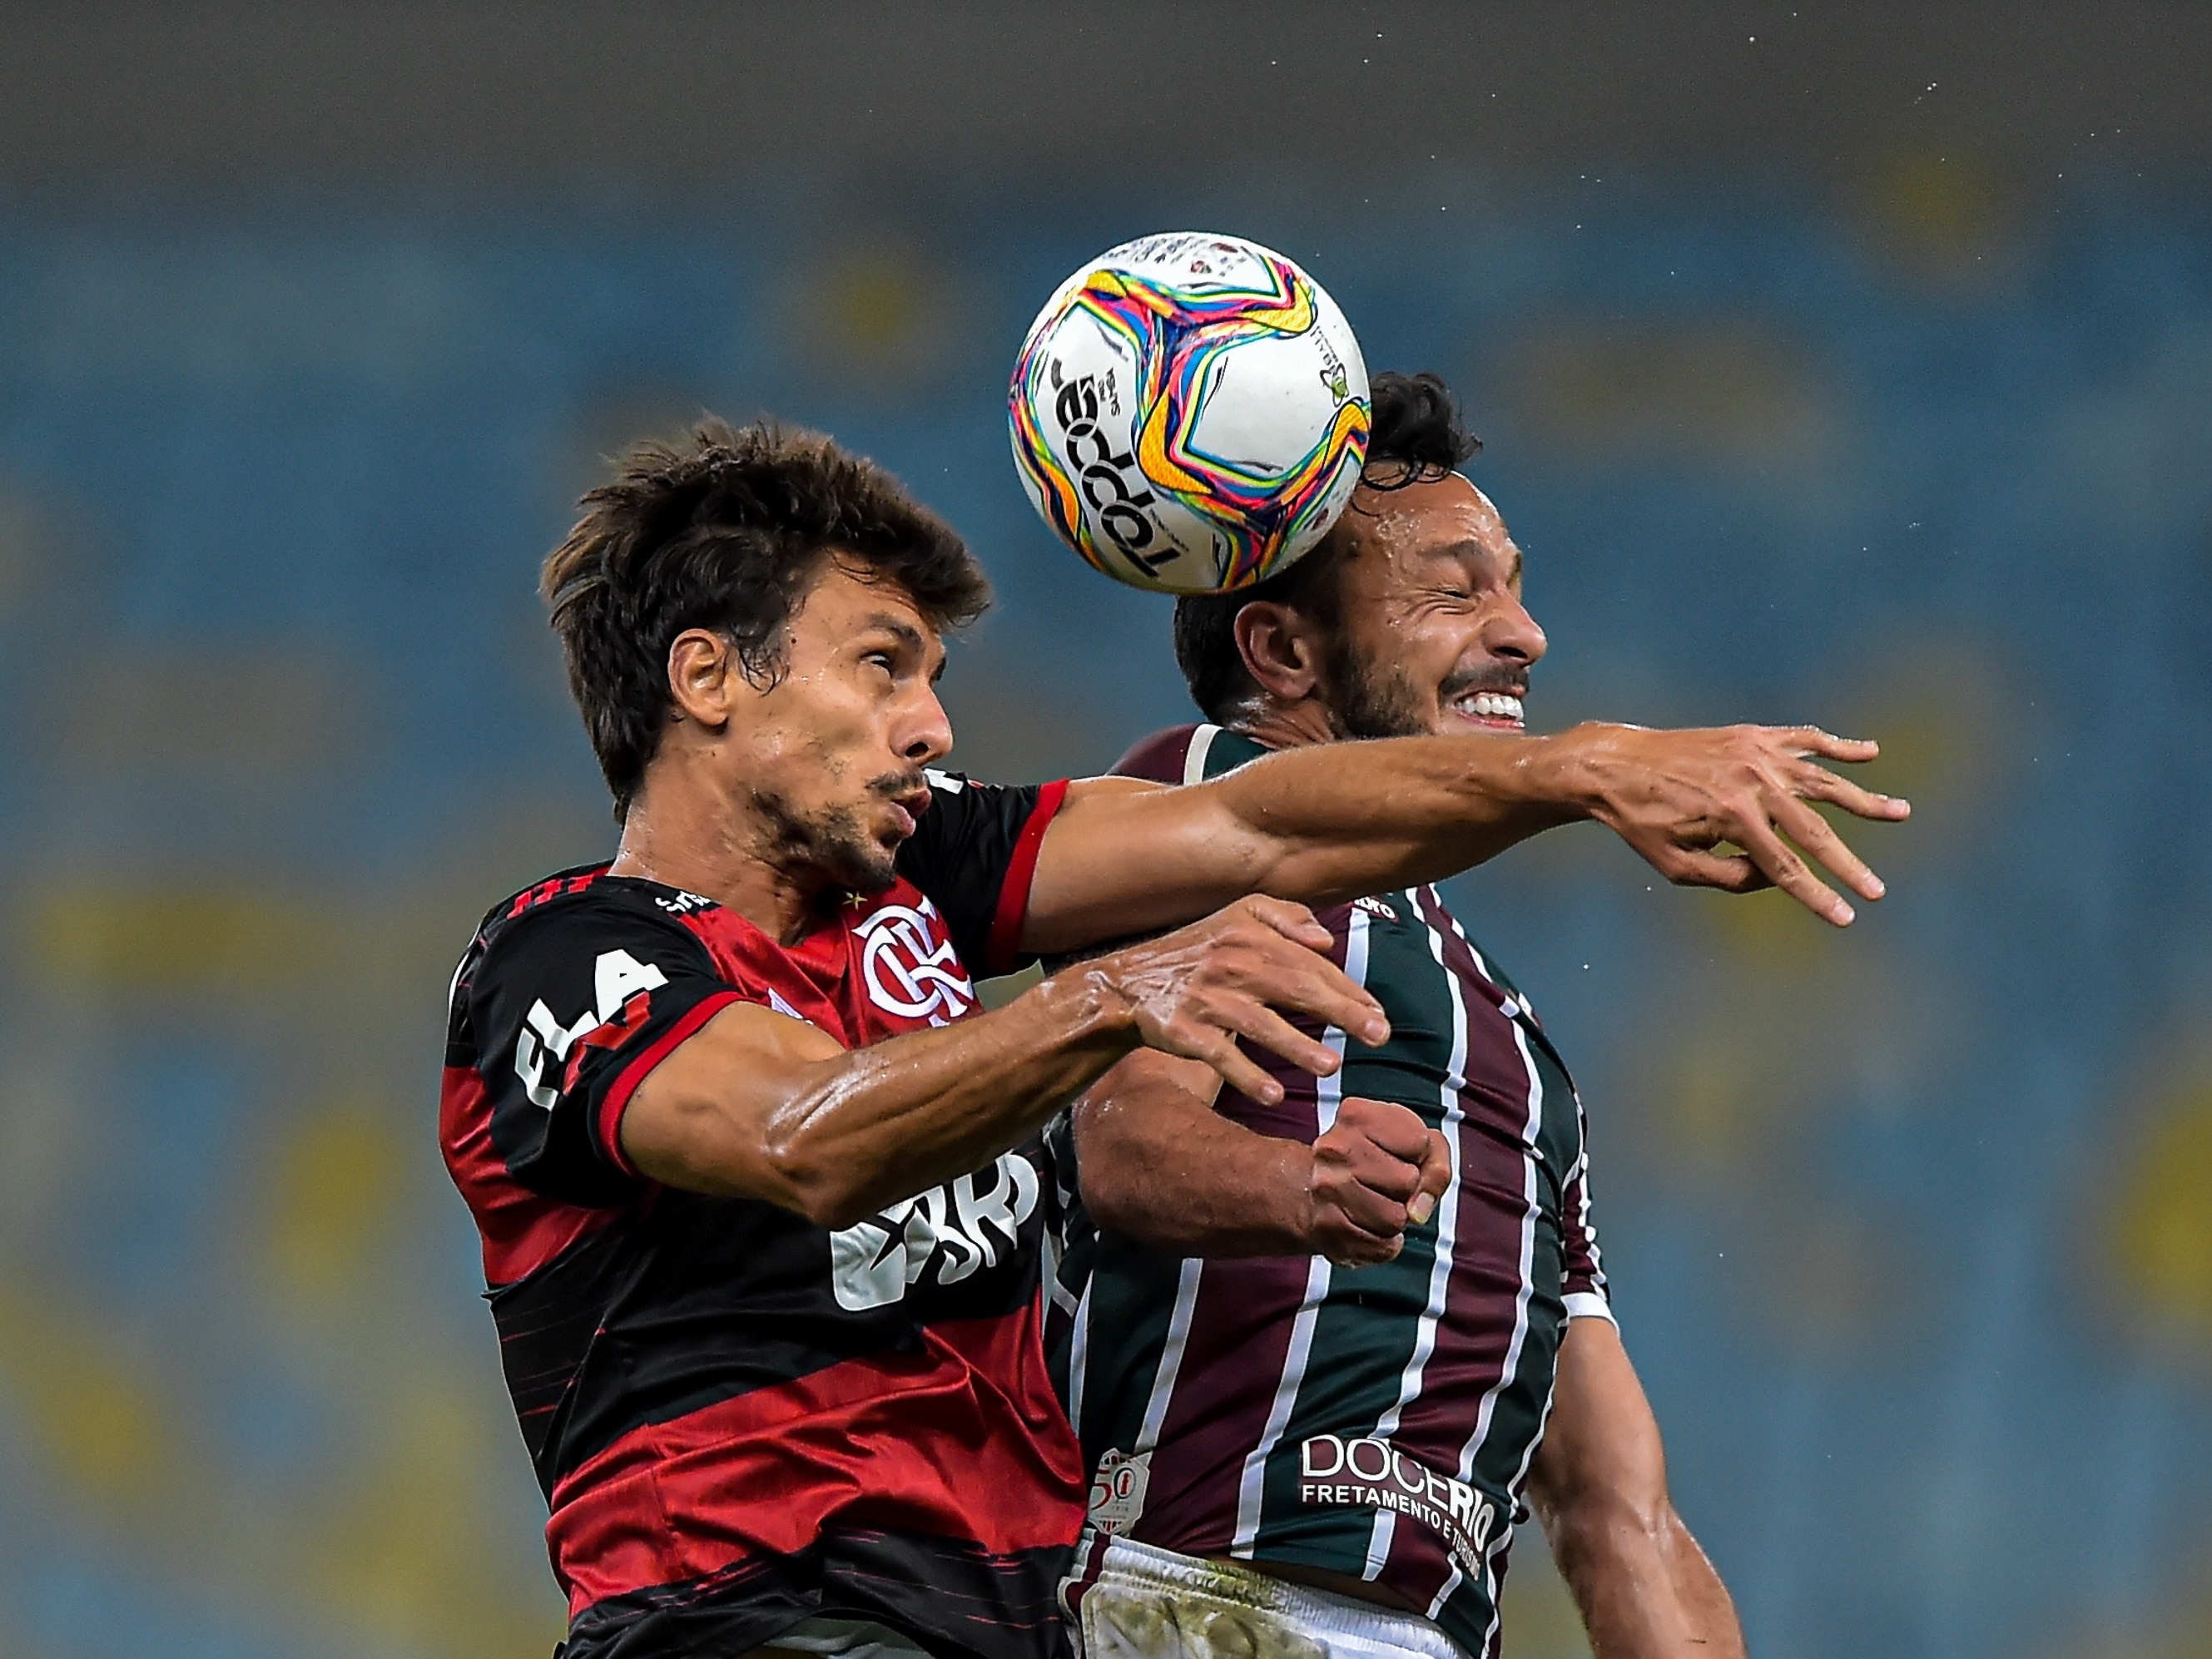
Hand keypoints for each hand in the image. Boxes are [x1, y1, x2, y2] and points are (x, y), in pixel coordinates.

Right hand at [1088, 895, 1389, 1105]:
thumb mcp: (1237, 916)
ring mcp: (1205, 999)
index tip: (1378, 1013)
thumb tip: (1326, 940)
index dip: (1346, 987)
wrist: (1127, 982)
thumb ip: (1285, 917)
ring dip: (1296, 1046)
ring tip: (1332, 1067)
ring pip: (1258, 1023)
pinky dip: (1245, 1075)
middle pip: (1293, 986)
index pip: (1307, 961)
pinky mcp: (1183, 1030)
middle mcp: (1229, 963)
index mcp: (1248, 935)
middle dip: (1339, 1011)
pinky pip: (1219, 1055)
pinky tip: (1272, 1095)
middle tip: (1378, 1035)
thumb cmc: (1197, 951)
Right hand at [1303, 1095, 1453, 1266]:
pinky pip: (1381, 1247)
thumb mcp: (1416, 1144)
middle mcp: (1333, 1148)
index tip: (1398, 1152)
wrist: (1315, 1189)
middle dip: (1406, 1187)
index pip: (1420, 1143)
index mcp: (1356, 1115)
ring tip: (1375, 1202)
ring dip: (1395, 1218)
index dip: (1419, 1152)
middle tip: (1384, 1181)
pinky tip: (1366, 1225)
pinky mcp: (1325, 1227)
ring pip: (1395, 1219)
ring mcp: (1325, 1188)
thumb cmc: (1376, 1161)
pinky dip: (1383, 1243)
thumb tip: (1418, 1212)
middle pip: (1408, 1181)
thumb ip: (1436, 1166)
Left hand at [1568, 723, 1910, 925]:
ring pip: (1822, 780)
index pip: (1786, 869)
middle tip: (1879, 891)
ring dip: (1864, 798)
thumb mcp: (1677, 866)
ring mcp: (1755, 754)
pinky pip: (1804, 740)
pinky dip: (1838, 747)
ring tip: (1901, 813)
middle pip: (1814, 831)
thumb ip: (1732, 878)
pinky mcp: (1752, 735)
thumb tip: (1778, 878)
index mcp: (1733, 819)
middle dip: (1848, 864)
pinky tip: (1869, 754)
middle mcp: (1752, 783)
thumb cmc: (1642, 822)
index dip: (1818, 897)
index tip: (1847, 918)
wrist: (1615, 764)